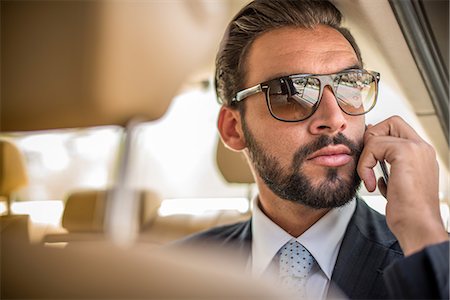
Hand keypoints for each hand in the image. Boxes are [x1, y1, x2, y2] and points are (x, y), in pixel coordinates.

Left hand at [357, 116, 447, 255]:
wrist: (417, 226)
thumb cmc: (407, 212)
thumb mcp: (395, 184)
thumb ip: (387, 167)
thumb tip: (372, 154)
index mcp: (421, 154)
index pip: (397, 129)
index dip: (378, 138)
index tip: (370, 159)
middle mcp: (422, 148)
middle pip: (390, 122)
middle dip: (371, 138)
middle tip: (368, 163)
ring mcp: (416, 148)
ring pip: (377, 133)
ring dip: (366, 157)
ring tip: (369, 178)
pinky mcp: (405, 153)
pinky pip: (373, 146)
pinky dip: (365, 165)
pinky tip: (372, 185)